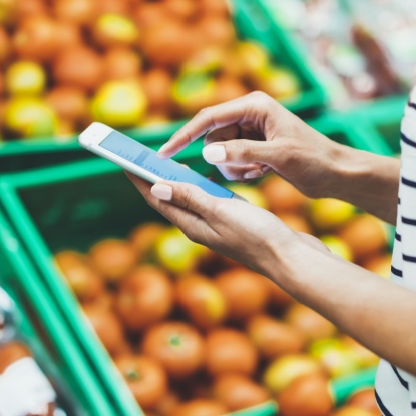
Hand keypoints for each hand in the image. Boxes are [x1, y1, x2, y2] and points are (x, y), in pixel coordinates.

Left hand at [126, 173, 320, 273]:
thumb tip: (155, 187)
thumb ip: (190, 198)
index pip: (157, 199)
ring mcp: (217, 226)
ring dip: (178, 182)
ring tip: (168, 163)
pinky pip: (210, 202)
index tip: (124, 161)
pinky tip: (207, 177)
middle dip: (154, 178)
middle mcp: (200, 227)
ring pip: (190, 200)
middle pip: (170, 198)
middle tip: (142, 157)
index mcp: (192, 226)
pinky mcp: (234, 223)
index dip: (140, 180)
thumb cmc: (258, 235)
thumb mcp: (220, 211)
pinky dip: (202, 187)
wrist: (291, 259)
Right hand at [157, 92, 347, 197]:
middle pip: (212, 137)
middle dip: (223, 159)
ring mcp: (251, 131)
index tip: (163, 154)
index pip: (208, 118)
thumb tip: (206, 152)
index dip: (183, 136)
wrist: (337, 173)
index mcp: (254, 105)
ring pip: (220, 151)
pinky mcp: (254, 146)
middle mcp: (250, 114)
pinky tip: (262, 173)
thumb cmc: (314, 159)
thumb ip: (242, 153)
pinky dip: (241, 172)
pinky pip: (231, 160)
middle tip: (249, 170)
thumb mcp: (278, 156)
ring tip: (260, 172)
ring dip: (233, 168)